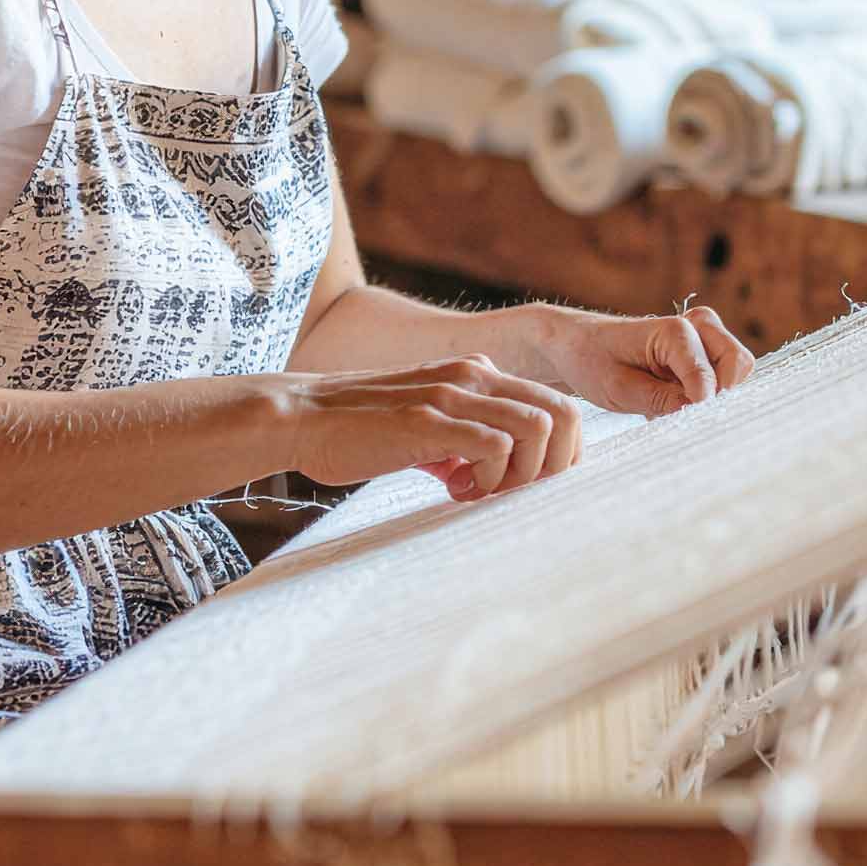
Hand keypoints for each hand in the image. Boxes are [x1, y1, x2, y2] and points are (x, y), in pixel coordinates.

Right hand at [277, 355, 582, 501]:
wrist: (303, 418)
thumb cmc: (360, 431)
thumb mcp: (426, 429)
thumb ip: (463, 442)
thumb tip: (492, 475)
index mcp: (477, 374)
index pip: (555, 406)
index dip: (554, 455)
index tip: (517, 483)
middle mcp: (474, 376)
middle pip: (564, 414)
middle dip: (552, 466)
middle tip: (509, 492)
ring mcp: (453, 394)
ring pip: (539, 428)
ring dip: (520, 473)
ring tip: (478, 490)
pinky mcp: (430, 420)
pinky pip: (496, 447)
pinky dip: (488, 479)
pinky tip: (453, 489)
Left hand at [541, 304, 755, 417]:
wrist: (576, 344)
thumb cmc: (591, 360)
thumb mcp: (619, 389)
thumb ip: (663, 400)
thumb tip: (700, 413)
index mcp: (673, 331)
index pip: (708, 375)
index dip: (700, 405)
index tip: (684, 423)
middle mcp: (695, 326)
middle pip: (738, 362)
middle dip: (719, 393)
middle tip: (684, 412)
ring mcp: (701, 336)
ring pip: (736, 368)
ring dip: (714, 392)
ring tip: (673, 403)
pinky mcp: (701, 351)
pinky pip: (723, 374)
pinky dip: (708, 392)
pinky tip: (672, 400)